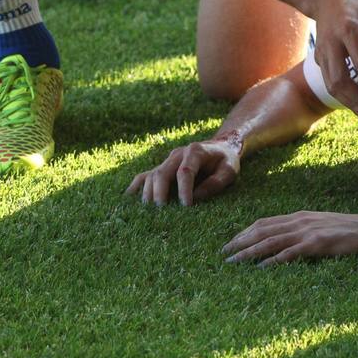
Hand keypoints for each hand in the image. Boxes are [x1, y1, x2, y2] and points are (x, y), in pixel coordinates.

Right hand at [125, 137, 241, 206]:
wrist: (222, 146)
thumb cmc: (226, 160)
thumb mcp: (229, 171)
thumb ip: (215, 183)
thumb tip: (195, 198)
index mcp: (196, 151)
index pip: (185, 171)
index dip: (184, 190)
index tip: (186, 206)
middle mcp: (178, 153)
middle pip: (163, 172)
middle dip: (161, 193)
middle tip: (162, 211)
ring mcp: (168, 159)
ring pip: (152, 174)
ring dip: (149, 192)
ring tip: (150, 210)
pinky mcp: (163, 166)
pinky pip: (146, 174)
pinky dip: (137, 185)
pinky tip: (128, 197)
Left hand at [222, 211, 357, 265]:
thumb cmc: (347, 230)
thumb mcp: (320, 225)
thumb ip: (303, 230)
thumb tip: (285, 240)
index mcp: (299, 216)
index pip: (264, 222)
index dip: (245, 232)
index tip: (231, 243)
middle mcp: (300, 221)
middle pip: (262, 230)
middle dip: (240, 241)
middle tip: (224, 254)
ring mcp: (307, 232)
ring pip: (270, 241)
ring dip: (249, 252)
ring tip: (233, 262)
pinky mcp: (316, 244)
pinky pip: (289, 253)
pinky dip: (272, 261)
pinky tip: (260, 268)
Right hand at [312, 0, 357, 114]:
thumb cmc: (357, 1)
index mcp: (348, 29)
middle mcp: (332, 43)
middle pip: (338, 79)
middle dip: (355, 100)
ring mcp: (323, 53)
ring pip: (331, 85)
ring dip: (348, 103)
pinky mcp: (319, 59)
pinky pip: (330, 82)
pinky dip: (343, 96)